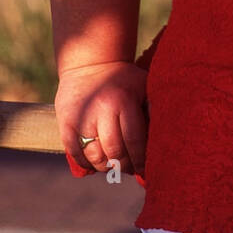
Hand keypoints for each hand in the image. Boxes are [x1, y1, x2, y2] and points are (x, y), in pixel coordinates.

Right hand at [55, 61, 148, 175]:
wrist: (90, 63)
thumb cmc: (124, 79)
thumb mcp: (144, 85)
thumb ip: (154, 108)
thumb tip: (166, 136)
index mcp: (124, 101)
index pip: (134, 141)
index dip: (141, 160)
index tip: (145, 168)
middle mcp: (102, 110)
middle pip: (114, 152)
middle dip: (125, 166)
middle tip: (130, 169)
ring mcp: (82, 118)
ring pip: (95, 157)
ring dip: (107, 167)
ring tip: (115, 166)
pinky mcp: (66, 124)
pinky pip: (76, 154)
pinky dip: (87, 164)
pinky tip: (97, 163)